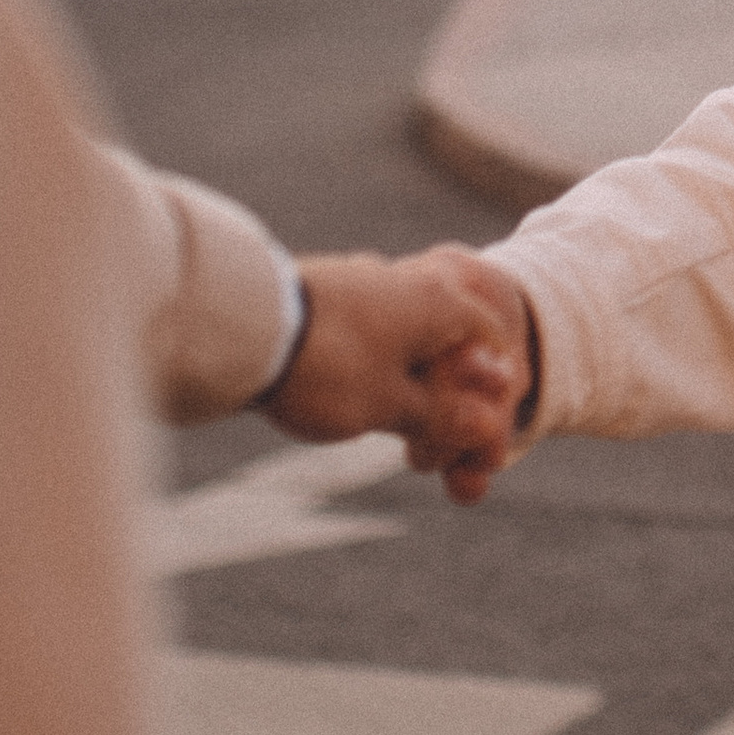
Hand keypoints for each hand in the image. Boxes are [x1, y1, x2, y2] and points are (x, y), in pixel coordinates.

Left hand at [272, 246, 534, 503]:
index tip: (477, 435)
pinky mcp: (327, 299)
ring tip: (391, 433)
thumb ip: (443, 416)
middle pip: (450, 345)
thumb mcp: (393, 405)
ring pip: (407, 344)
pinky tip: (352, 403)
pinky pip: (371, 338)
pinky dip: (377, 374)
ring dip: (411, 391)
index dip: (493, 391)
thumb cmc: (328, 366)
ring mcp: (364, 286)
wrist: (241, 327)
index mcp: (440, 300)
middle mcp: (407, 283)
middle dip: (449, 401)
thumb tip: (484, 425)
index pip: (492, 340)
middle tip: (432, 452)